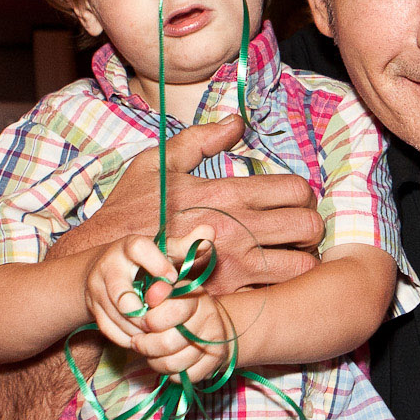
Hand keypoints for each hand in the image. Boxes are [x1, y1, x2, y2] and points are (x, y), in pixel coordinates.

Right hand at [72, 116, 321, 291]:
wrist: (108, 264)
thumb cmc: (130, 213)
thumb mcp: (158, 163)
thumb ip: (200, 139)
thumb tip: (236, 122)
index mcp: (227, 193)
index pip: (297, 190)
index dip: (303, 196)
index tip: (293, 203)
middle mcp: (238, 230)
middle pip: (310, 228)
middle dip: (311, 228)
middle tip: (299, 232)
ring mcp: (235, 267)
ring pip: (302, 266)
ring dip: (303, 260)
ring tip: (290, 258)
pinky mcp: (228, 297)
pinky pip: (275, 295)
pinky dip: (280, 289)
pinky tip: (269, 283)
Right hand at [86, 224, 235, 380]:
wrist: (104, 271)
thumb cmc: (144, 261)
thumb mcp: (163, 251)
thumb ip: (186, 246)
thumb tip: (209, 231)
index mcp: (128, 247)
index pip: (138, 249)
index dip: (157, 264)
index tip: (173, 278)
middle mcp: (108, 266)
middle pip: (122, 294)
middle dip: (145, 311)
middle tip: (162, 317)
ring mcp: (97, 289)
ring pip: (118, 316)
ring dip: (140, 328)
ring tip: (157, 330)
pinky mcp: (93, 308)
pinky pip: (110, 330)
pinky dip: (128, 338)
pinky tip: (144, 337)